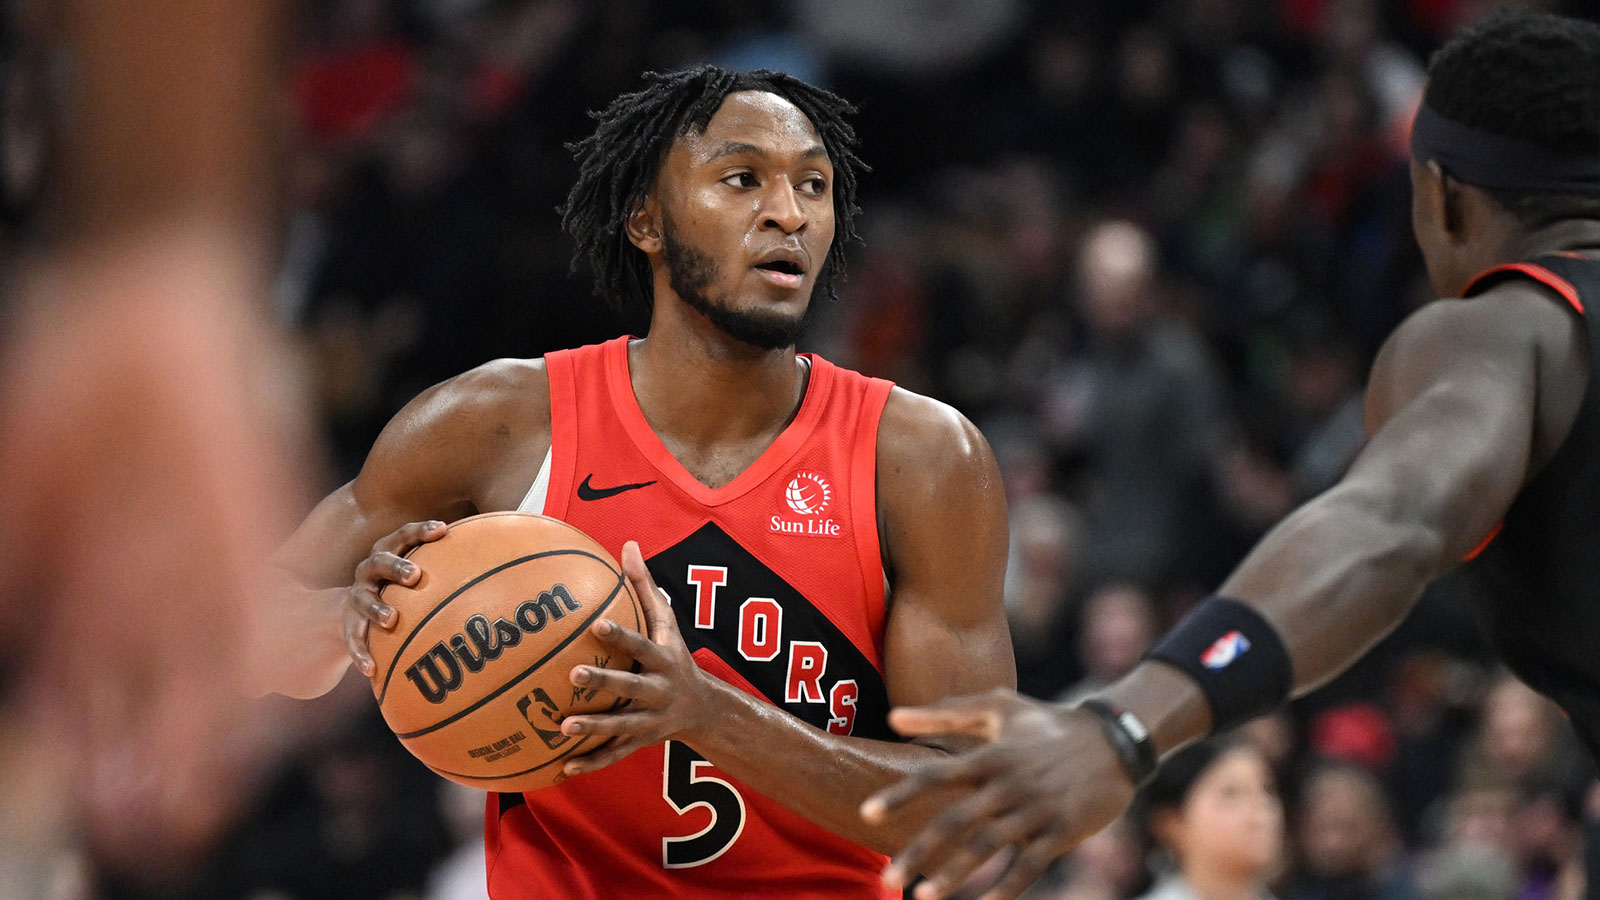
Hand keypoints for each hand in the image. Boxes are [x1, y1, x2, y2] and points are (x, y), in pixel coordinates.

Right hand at [343, 519, 448, 674]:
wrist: (347, 611)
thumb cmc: (396, 588)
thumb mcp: (413, 572)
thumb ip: (446, 566)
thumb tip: (496, 562)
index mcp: (387, 553)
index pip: (403, 536)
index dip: (420, 531)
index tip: (442, 530)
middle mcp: (369, 571)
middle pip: (380, 562)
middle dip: (397, 567)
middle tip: (415, 575)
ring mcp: (357, 597)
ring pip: (364, 600)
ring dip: (377, 609)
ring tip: (392, 619)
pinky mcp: (349, 625)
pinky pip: (353, 640)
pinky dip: (361, 654)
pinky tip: (372, 669)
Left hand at [558, 540, 718, 775]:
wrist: (704, 710)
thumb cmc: (675, 656)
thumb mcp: (667, 623)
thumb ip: (645, 586)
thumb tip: (627, 545)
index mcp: (664, 661)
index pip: (642, 645)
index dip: (622, 636)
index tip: (596, 624)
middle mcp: (659, 692)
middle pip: (631, 687)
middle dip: (604, 682)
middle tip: (573, 673)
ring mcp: (650, 721)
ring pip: (621, 726)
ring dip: (593, 729)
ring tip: (561, 727)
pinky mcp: (640, 743)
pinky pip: (614, 755)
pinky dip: (591, 763)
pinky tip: (563, 768)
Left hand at [859, 690, 1135, 899]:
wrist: (1115, 739)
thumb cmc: (1047, 722)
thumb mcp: (999, 706)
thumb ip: (945, 713)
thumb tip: (893, 717)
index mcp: (989, 754)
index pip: (936, 775)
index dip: (901, 793)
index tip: (867, 812)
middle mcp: (1008, 783)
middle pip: (955, 821)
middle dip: (919, 850)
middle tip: (887, 878)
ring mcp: (1035, 809)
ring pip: (987, 848)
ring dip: (953, 876)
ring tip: (921, 897)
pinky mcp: (1061, 832)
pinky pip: (1029, 866)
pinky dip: (1006, 888)